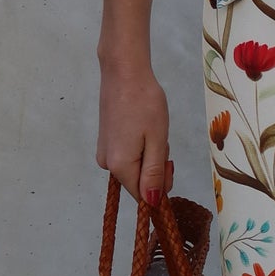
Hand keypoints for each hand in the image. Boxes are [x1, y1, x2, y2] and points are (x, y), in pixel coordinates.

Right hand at [96, 54, 174, 205]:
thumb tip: (152, 202)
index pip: (143, 195)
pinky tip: (142, 127)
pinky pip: (129, 155)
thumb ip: (154, 174)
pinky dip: (140, 146)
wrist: (124, 72)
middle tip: (160, 139)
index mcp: (120, 166)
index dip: (161, 186)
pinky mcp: (105, 141)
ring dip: (149, 154)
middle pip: (139, 181)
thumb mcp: (157, 141)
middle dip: (156, 166)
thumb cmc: (144, 103)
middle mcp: (107, 164)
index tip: (170, 163)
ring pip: (136, 166)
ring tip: (151, 129)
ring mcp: (104, 152)